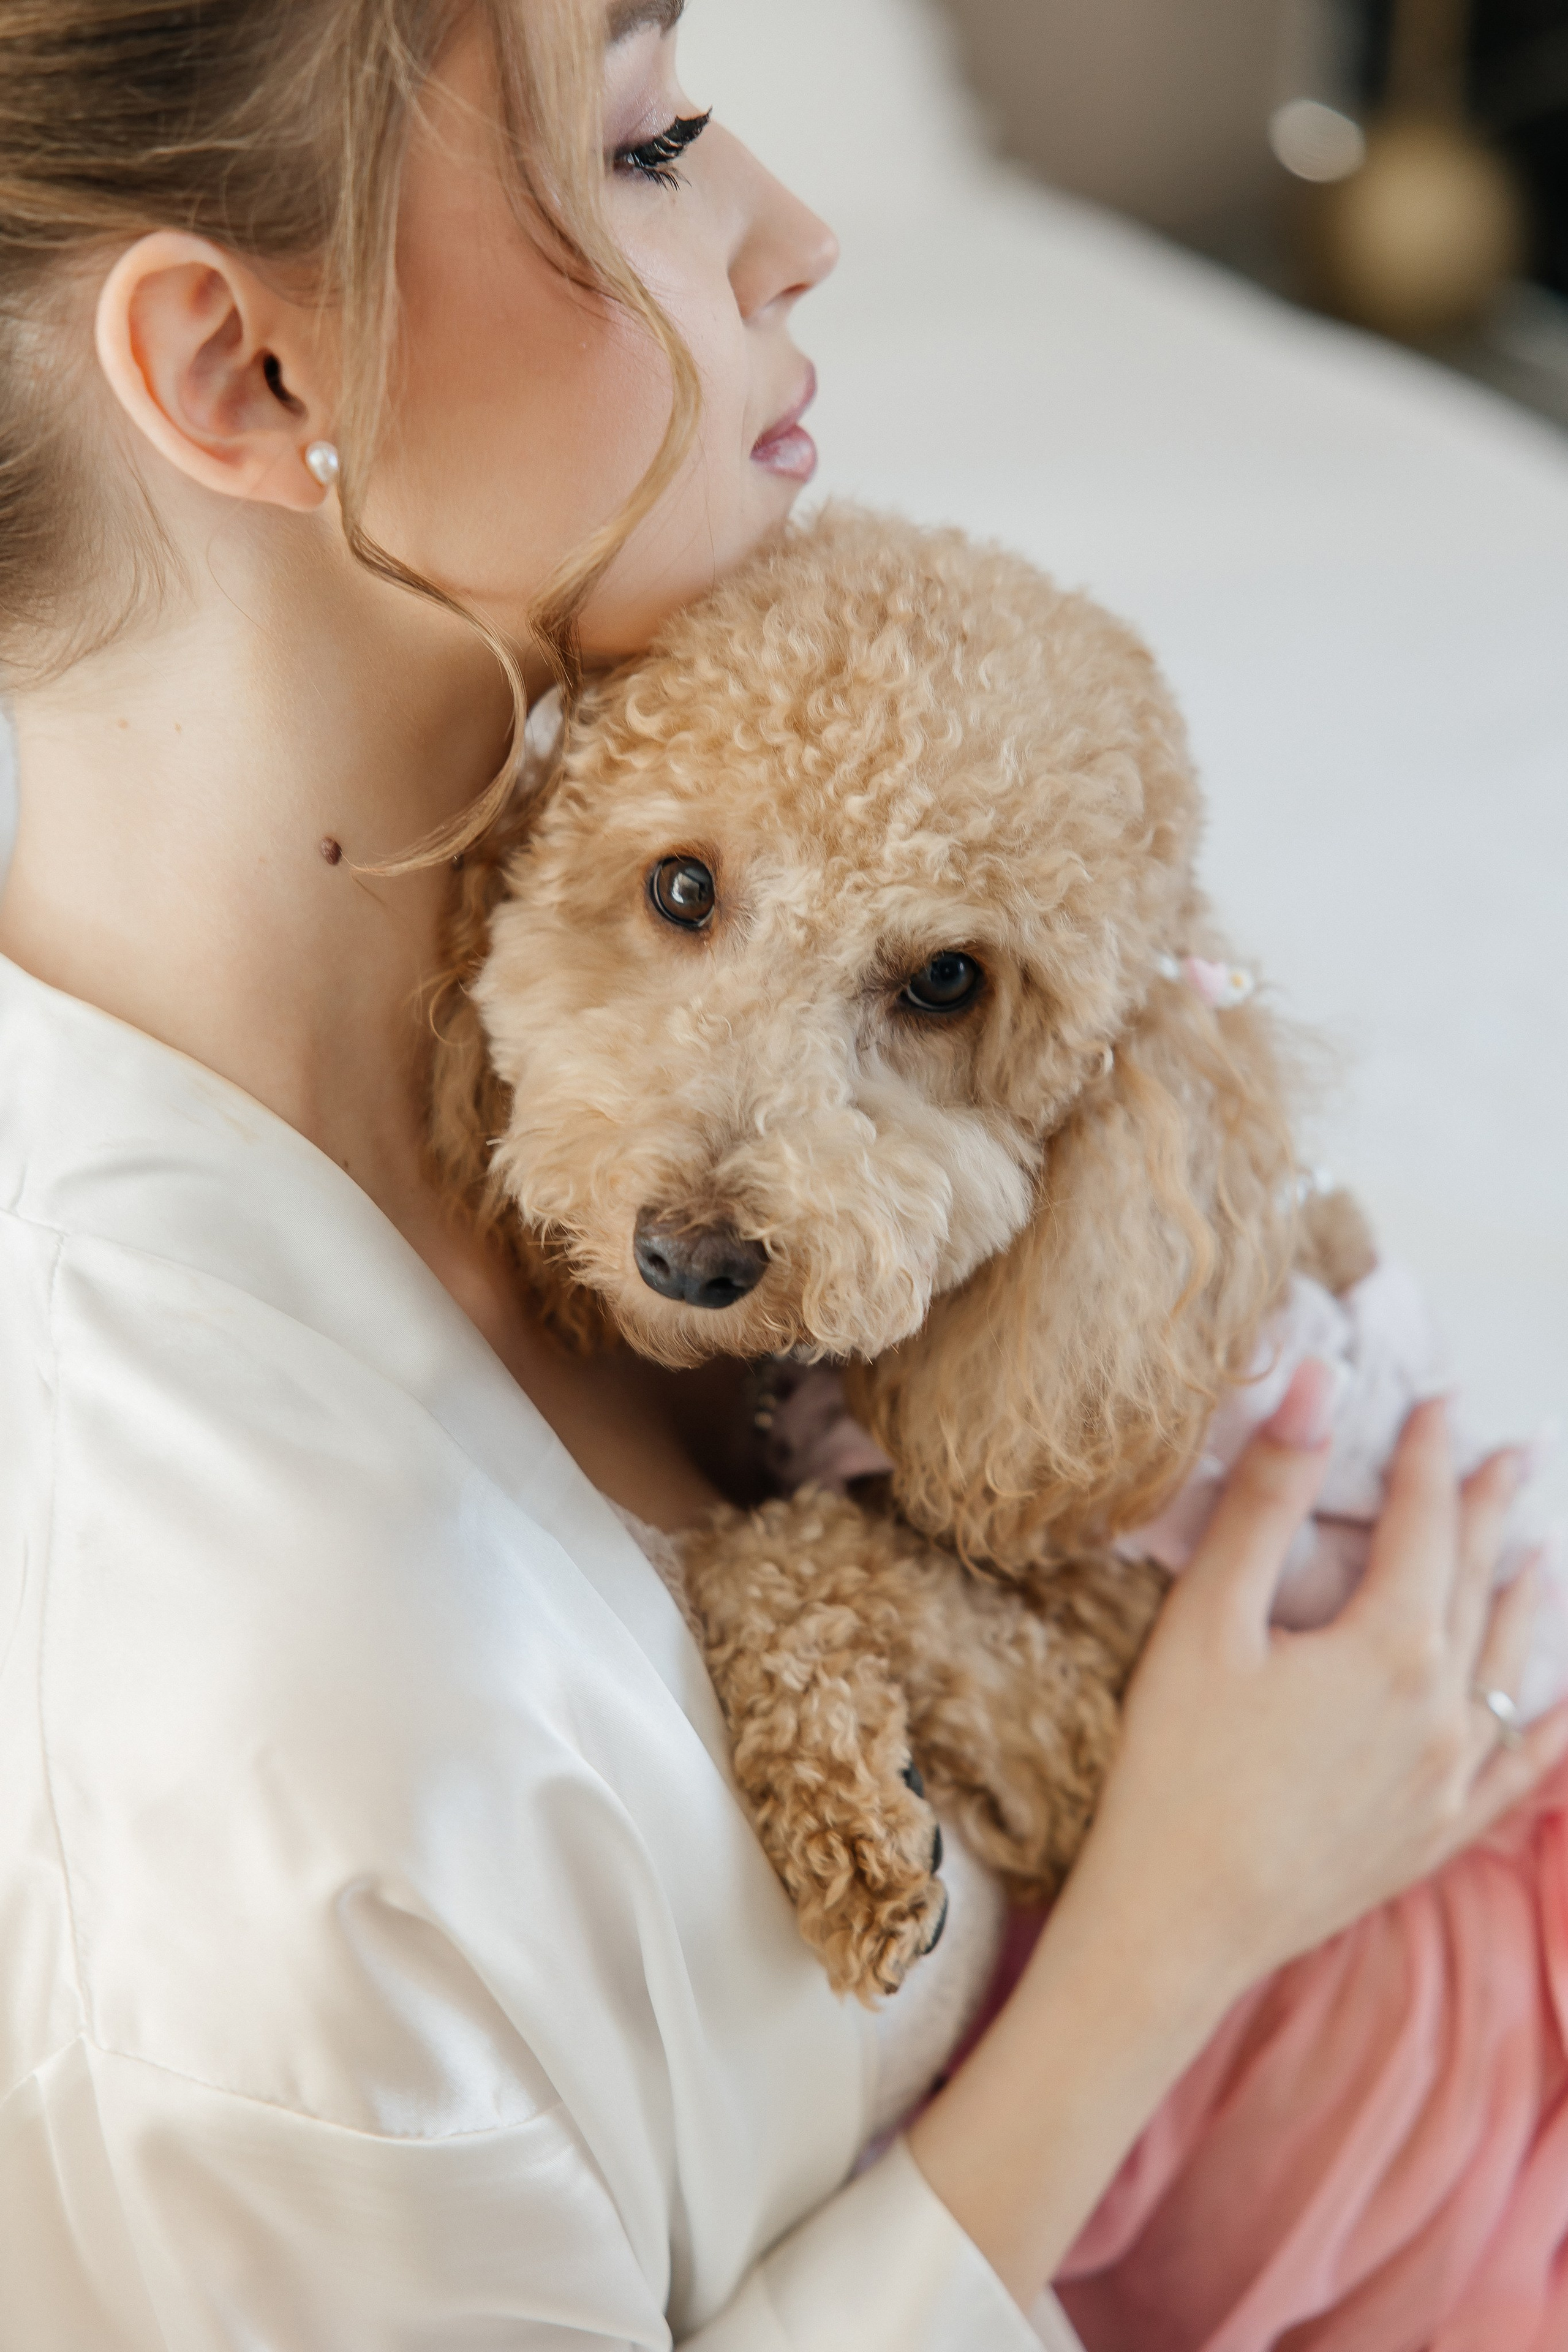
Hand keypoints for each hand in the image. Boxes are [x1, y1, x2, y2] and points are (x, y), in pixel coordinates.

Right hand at [908, 1361, 1567, 2306]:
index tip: (1435, 1403)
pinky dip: (1546, 1723)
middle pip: (1475, 1583)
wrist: (1180, 1922)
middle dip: (1486, 1510)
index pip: (1422, 1522)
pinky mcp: (1436, 1836)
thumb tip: (1313, 1386)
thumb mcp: (1207, 1621)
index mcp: (1388, 1646)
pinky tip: (1556, 1701)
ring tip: (1538, 1555)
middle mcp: (1442, 1710)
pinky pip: (1520, 1769)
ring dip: (1525, 1600)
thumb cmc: (1176, 1767)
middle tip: (1507, 1455)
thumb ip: (1266, 1500)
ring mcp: (1450, 1781)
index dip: (1427, 1456)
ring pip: (1511, 1668)